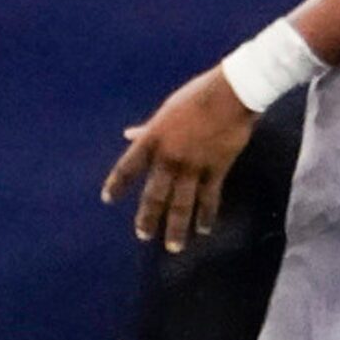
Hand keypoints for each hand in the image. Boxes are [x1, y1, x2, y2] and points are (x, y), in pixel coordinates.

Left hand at [102, 66, 256, 252]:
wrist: (231, 94)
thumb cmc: (197, 96)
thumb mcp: (166, 111)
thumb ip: (148, 129)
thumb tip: (128, 134)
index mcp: (153, 139)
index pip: (128, 167)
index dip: (116, 184)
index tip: (108, 199)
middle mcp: (170, 157)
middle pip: (155, 194)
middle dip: (148, 217)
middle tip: (143, 235)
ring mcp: (194, 165)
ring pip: (182, 203)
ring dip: (177, 226)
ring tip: (174, 246)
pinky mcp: (217, 168)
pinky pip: (210, 197)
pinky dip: (207, 214)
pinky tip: (204, 228)